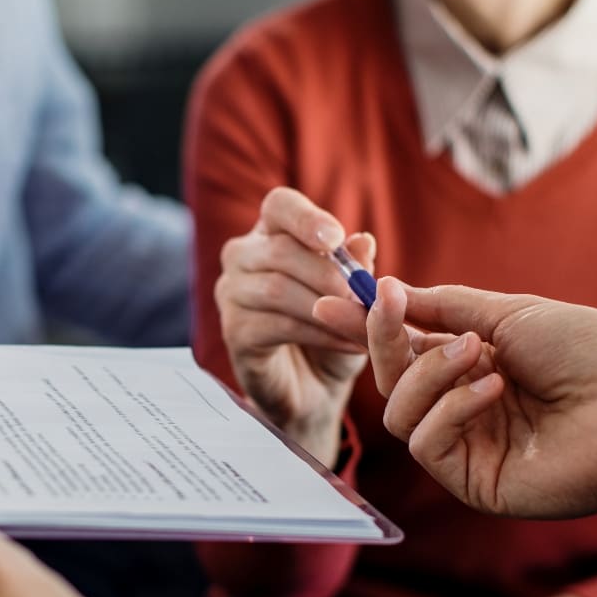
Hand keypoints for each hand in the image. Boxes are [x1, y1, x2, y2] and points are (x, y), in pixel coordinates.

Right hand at [215, 187, 376, 466]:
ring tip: (365, 325)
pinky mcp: (234, 332)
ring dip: (328, 308)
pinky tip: (349, 344)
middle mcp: (242, 257)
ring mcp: (231, 294)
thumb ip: (357, 269)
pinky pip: (277, 325)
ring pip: (277, 288)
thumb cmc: (333, 333)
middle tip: (365, 297)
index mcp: (272, 234)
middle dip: (329, 275)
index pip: (279, 205)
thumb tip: (362, 241)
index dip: (306, 218)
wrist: (315, 390)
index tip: (335, 237)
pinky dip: (320, 334)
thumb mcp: (354, 298)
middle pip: (279, 250)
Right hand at [326, 278, 596, 519]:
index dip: (369, 328)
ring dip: (428, 373)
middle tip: (386, 304)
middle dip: (383, 341)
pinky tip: (492, 390)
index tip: (332, 301)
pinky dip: (450, 408)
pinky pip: (426, 443)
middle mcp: (467, 410)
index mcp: (477, 369)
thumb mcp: (510, 313)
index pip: (406, 350)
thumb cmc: (593, 354)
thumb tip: (389, 292)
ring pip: (399, 412)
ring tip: (479, 354)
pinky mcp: (473, 482)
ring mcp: (469, 448)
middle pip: (392, 381)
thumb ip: (444, 308)